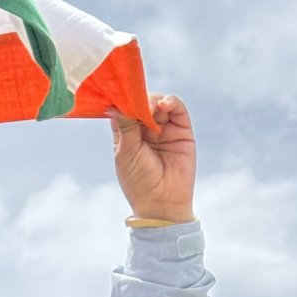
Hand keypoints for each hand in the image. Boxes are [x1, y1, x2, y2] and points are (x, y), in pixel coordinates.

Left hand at [107, 93, 195, 222]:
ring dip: (154, 99)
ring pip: (159, 103)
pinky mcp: (182, 130)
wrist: (162, 202)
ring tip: (151, 107)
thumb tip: (114, 104)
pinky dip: (171, 102)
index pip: (124, 109)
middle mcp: (145, 129)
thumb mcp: (126, 153)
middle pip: (142, 103)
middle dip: (139, 99)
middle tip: (138, 102)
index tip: (121, 94)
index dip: (123, 100)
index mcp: (127, 134)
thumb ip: (125, 127)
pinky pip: (177, 109)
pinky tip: (164, 104)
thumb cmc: (139, 181)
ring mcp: (164, 128)